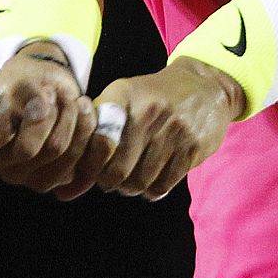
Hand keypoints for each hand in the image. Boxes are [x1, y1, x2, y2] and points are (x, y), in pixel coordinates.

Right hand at [0, 43, 99, 193]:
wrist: (48, 89)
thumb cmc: (26, 82)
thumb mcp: (21, 77)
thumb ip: (26, 93)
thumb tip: (39, 108)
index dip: (2, 127)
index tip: (21, 102)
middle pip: (27, 149)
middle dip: (49, 113)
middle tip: (53, 92)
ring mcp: (19, 176)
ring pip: (56, 152)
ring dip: (71, 118)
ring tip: (71, 99)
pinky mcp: (49, 180)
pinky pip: (76, 161)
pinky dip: (86, 131)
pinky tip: (83, 113)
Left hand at [58, 58, 241, 202]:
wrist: (206, 86)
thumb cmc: (154, 96)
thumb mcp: (126, 94)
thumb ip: (99, 120)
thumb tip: (71, 162)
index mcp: (125, 95)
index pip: (98, 141)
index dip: (89, 164)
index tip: (88, 170)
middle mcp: (149, 111)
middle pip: (117, 169)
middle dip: (109, 182)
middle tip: (109, 181)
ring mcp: (174, 131)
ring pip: (140, 181)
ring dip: (131, 188)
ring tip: (129, 182)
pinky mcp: (193, 148)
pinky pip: (164, 184)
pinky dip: (153, 191)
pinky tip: (151, 183)